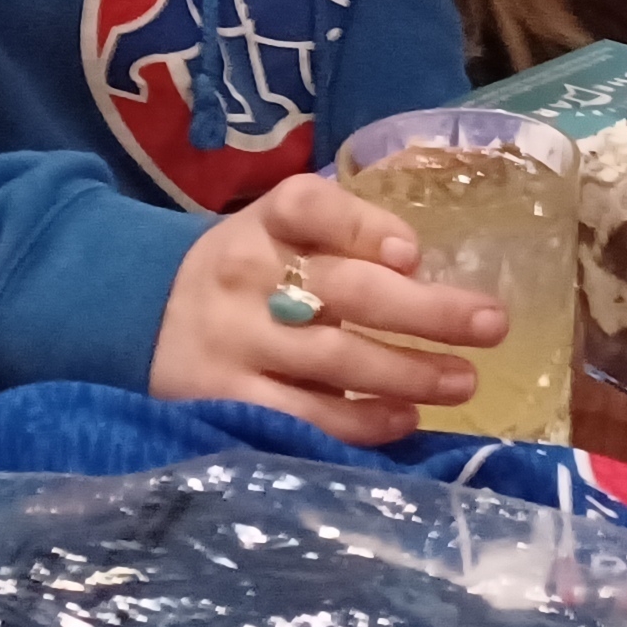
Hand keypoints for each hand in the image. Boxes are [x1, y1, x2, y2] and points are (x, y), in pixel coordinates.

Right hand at [151, 168, 503, 447]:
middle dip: (425, 310)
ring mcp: (234, 341)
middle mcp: (245, 276)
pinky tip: (404, 418)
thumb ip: (338, 239)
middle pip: (344, 289)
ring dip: (408, 371)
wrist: (135, 318)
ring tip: (464, 381)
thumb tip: (416, 266)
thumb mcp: (272, 236)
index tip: (412, 254)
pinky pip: (304, 416)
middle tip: (491, 324)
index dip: (364, 227)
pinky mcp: (225, 400)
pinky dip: (360, 420)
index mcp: (260, 224)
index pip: (308, 206)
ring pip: (334, 359)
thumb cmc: (239, 275)